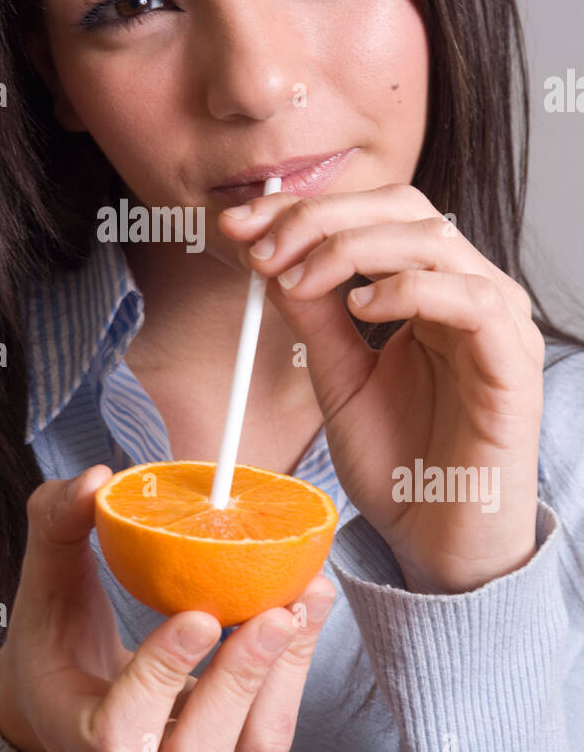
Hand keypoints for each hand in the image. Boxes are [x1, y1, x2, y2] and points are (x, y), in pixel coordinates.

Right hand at [0, 465, 335, 751]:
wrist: (70, 690)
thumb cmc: (55, 629)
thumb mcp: (45, 574)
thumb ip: (57, 522)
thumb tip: (98, 478)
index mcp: (72, 729)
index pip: (116, 734)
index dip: (160, 680)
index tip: (198, 615)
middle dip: (238, 684)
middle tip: (274, 612)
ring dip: (281, 676)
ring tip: (301, 602)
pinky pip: (270, 732)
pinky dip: (295, 671)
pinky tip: (305, 609)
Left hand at [220, 183, 544, 593]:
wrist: (438, 543)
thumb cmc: (401, 465)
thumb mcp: (338, 377)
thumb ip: (313, 317)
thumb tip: (269, 258)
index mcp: (432, 290)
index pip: (375, 214)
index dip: (304, 209)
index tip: (239, 224)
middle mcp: (469, 293)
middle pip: (404, 208)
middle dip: (321, 217)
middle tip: (262, 247)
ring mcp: (497, 323)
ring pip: (433, 239)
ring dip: (351, 247)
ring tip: (298, 281)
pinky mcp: (513, 362)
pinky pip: (469, 299)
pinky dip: (407, 289)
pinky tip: (360, 307)